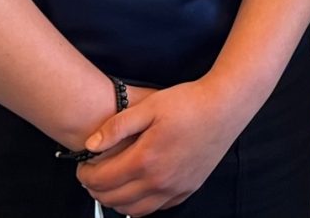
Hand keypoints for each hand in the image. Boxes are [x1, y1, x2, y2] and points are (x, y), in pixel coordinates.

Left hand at [76, 80, 243, 214]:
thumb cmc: (189, 103)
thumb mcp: (149, 106)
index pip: (102, 180)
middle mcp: (159, 181)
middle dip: (95, 189)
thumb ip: (116, 126)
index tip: (83, 165)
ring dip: (115, 201)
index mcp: (145, 159)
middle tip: (93, 174)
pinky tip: (138, 188)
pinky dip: (139, 205)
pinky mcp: (187, 189)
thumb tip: (90, 145)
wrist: (226, 107)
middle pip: (113, 199)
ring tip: (111, 183)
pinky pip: (155, 209)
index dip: (85, 174)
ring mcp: (174, 188)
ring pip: (133, 210)